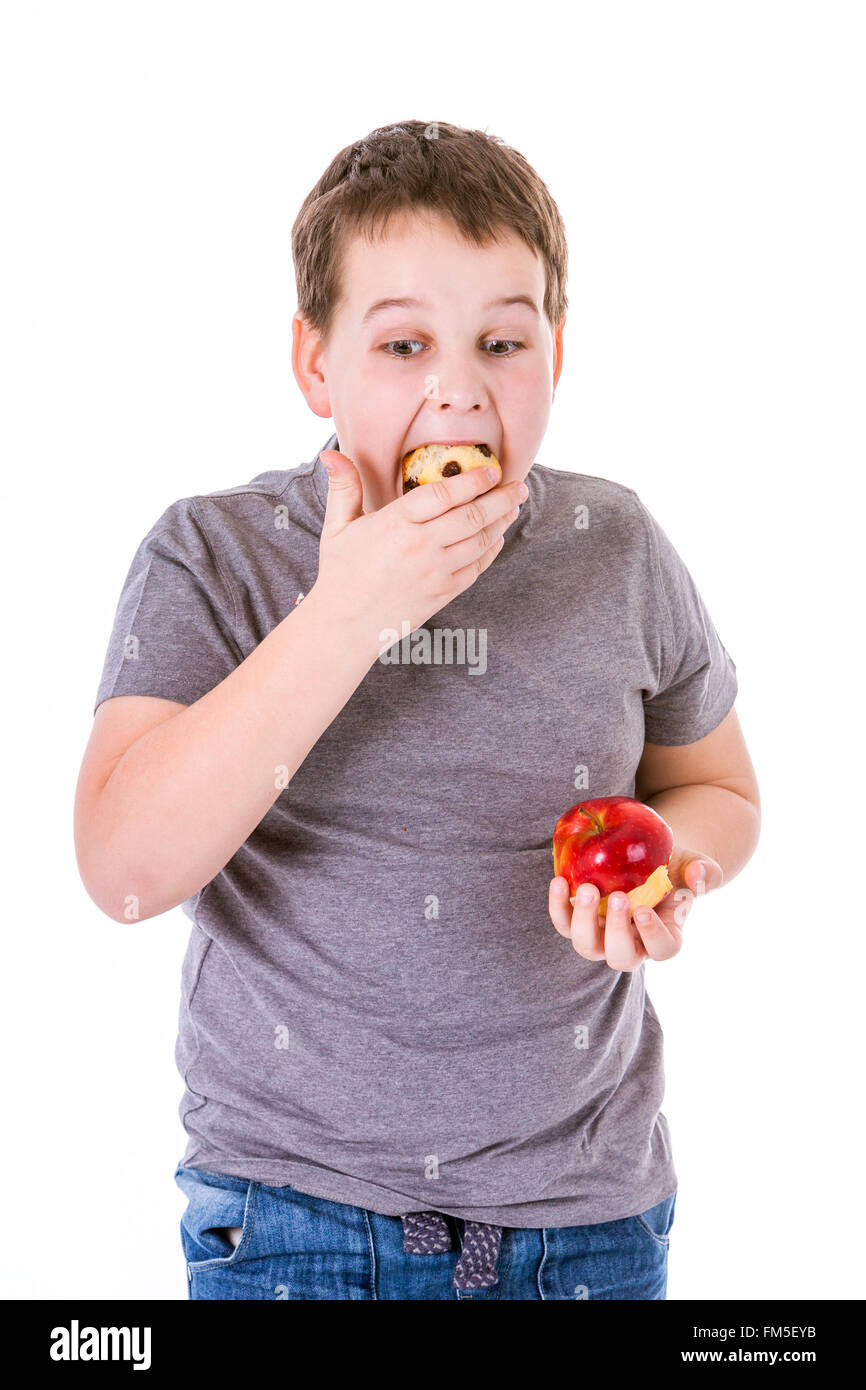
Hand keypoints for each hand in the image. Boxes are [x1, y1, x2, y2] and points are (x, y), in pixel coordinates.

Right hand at [312, 449, 525, 645]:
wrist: (346, 626)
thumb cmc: (341, 573)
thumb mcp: (337, 527)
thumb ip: (343, 487)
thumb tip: (331, 453)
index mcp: (395, 523)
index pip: (443, 494)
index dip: (472, 480)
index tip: (491, 471)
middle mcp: (420, 546)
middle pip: (472, 516)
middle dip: (501, 499)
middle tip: (519, 486)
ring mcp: (435, 571)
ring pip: (480, 540)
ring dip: (502, 522)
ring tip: (514, 506)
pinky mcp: (444, 592)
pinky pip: (477, 566)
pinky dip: (492, 550)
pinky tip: (497, 537)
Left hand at [548, 847, 722, 970]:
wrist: (644, 858)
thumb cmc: (672, 866)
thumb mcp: (692, 864)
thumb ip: (704, 872)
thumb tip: (698, 876)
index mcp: (663, 936)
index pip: (662, 949)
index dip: (653, 936)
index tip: (645, 911)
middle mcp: (631, 944)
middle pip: (621, 957)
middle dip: (617, 931)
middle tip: (618, 897)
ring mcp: (601, 936)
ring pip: (587, 946)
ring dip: (583, 921)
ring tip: (587, 888)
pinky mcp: (577, 920)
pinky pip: (563, 923)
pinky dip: (558, 906)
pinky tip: (559, 881)